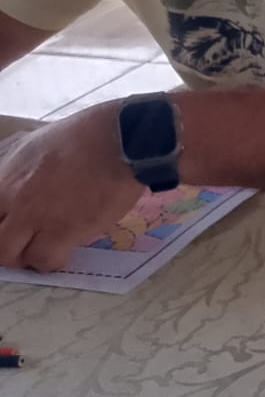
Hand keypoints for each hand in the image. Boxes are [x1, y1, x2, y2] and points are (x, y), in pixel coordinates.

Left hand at [0, 105, 145, 271]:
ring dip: (26, 256)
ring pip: (9, 255)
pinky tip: (64, 252)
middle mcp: (12, 198)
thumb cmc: (88, 134)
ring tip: (44, 250)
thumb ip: (21, 167)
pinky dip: (51, 261)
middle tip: (24, 244)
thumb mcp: (37, 142)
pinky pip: (45, 260)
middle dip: (6, 246)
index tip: (10, 226)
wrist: (121, 141)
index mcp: (5, 174)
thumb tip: (18, 178)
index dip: (0, 223)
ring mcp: (35, 217)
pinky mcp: (63, 232)